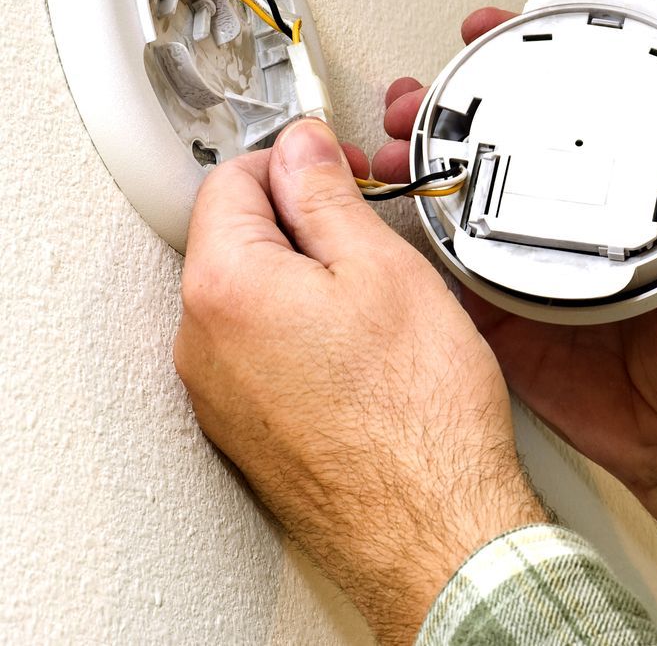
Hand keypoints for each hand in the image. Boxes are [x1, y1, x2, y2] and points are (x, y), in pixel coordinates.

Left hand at [174, 119, 546, 645]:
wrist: (432, 526)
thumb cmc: (417, 413)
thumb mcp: (380, 268)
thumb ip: (324, 194)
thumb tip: (300, 150)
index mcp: (225, 289)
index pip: (229, 180)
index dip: (289, 160)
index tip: (332, 167)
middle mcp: (202, 345)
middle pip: (233, 240)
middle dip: (295, 220)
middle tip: (363, 232)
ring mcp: (219, 396)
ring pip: (249, 298)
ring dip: (300, 278)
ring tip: (370, 299)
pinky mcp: (246, 430)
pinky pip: (259, 352)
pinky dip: (298, 331)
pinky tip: (357, 351)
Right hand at [374, 8, 656, 642]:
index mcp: (635, 207)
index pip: (586, 121)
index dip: (541, 68)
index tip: (503, 31)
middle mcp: (579, 227)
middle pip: (505, 152)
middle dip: (452, 112)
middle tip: (417, 96)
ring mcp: (537, 271)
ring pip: (467, 207)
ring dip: (422, 171)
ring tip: (388, 149)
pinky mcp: (508, 320)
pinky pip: (453, 282)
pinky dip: (415, 255)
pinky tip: (386, 229)